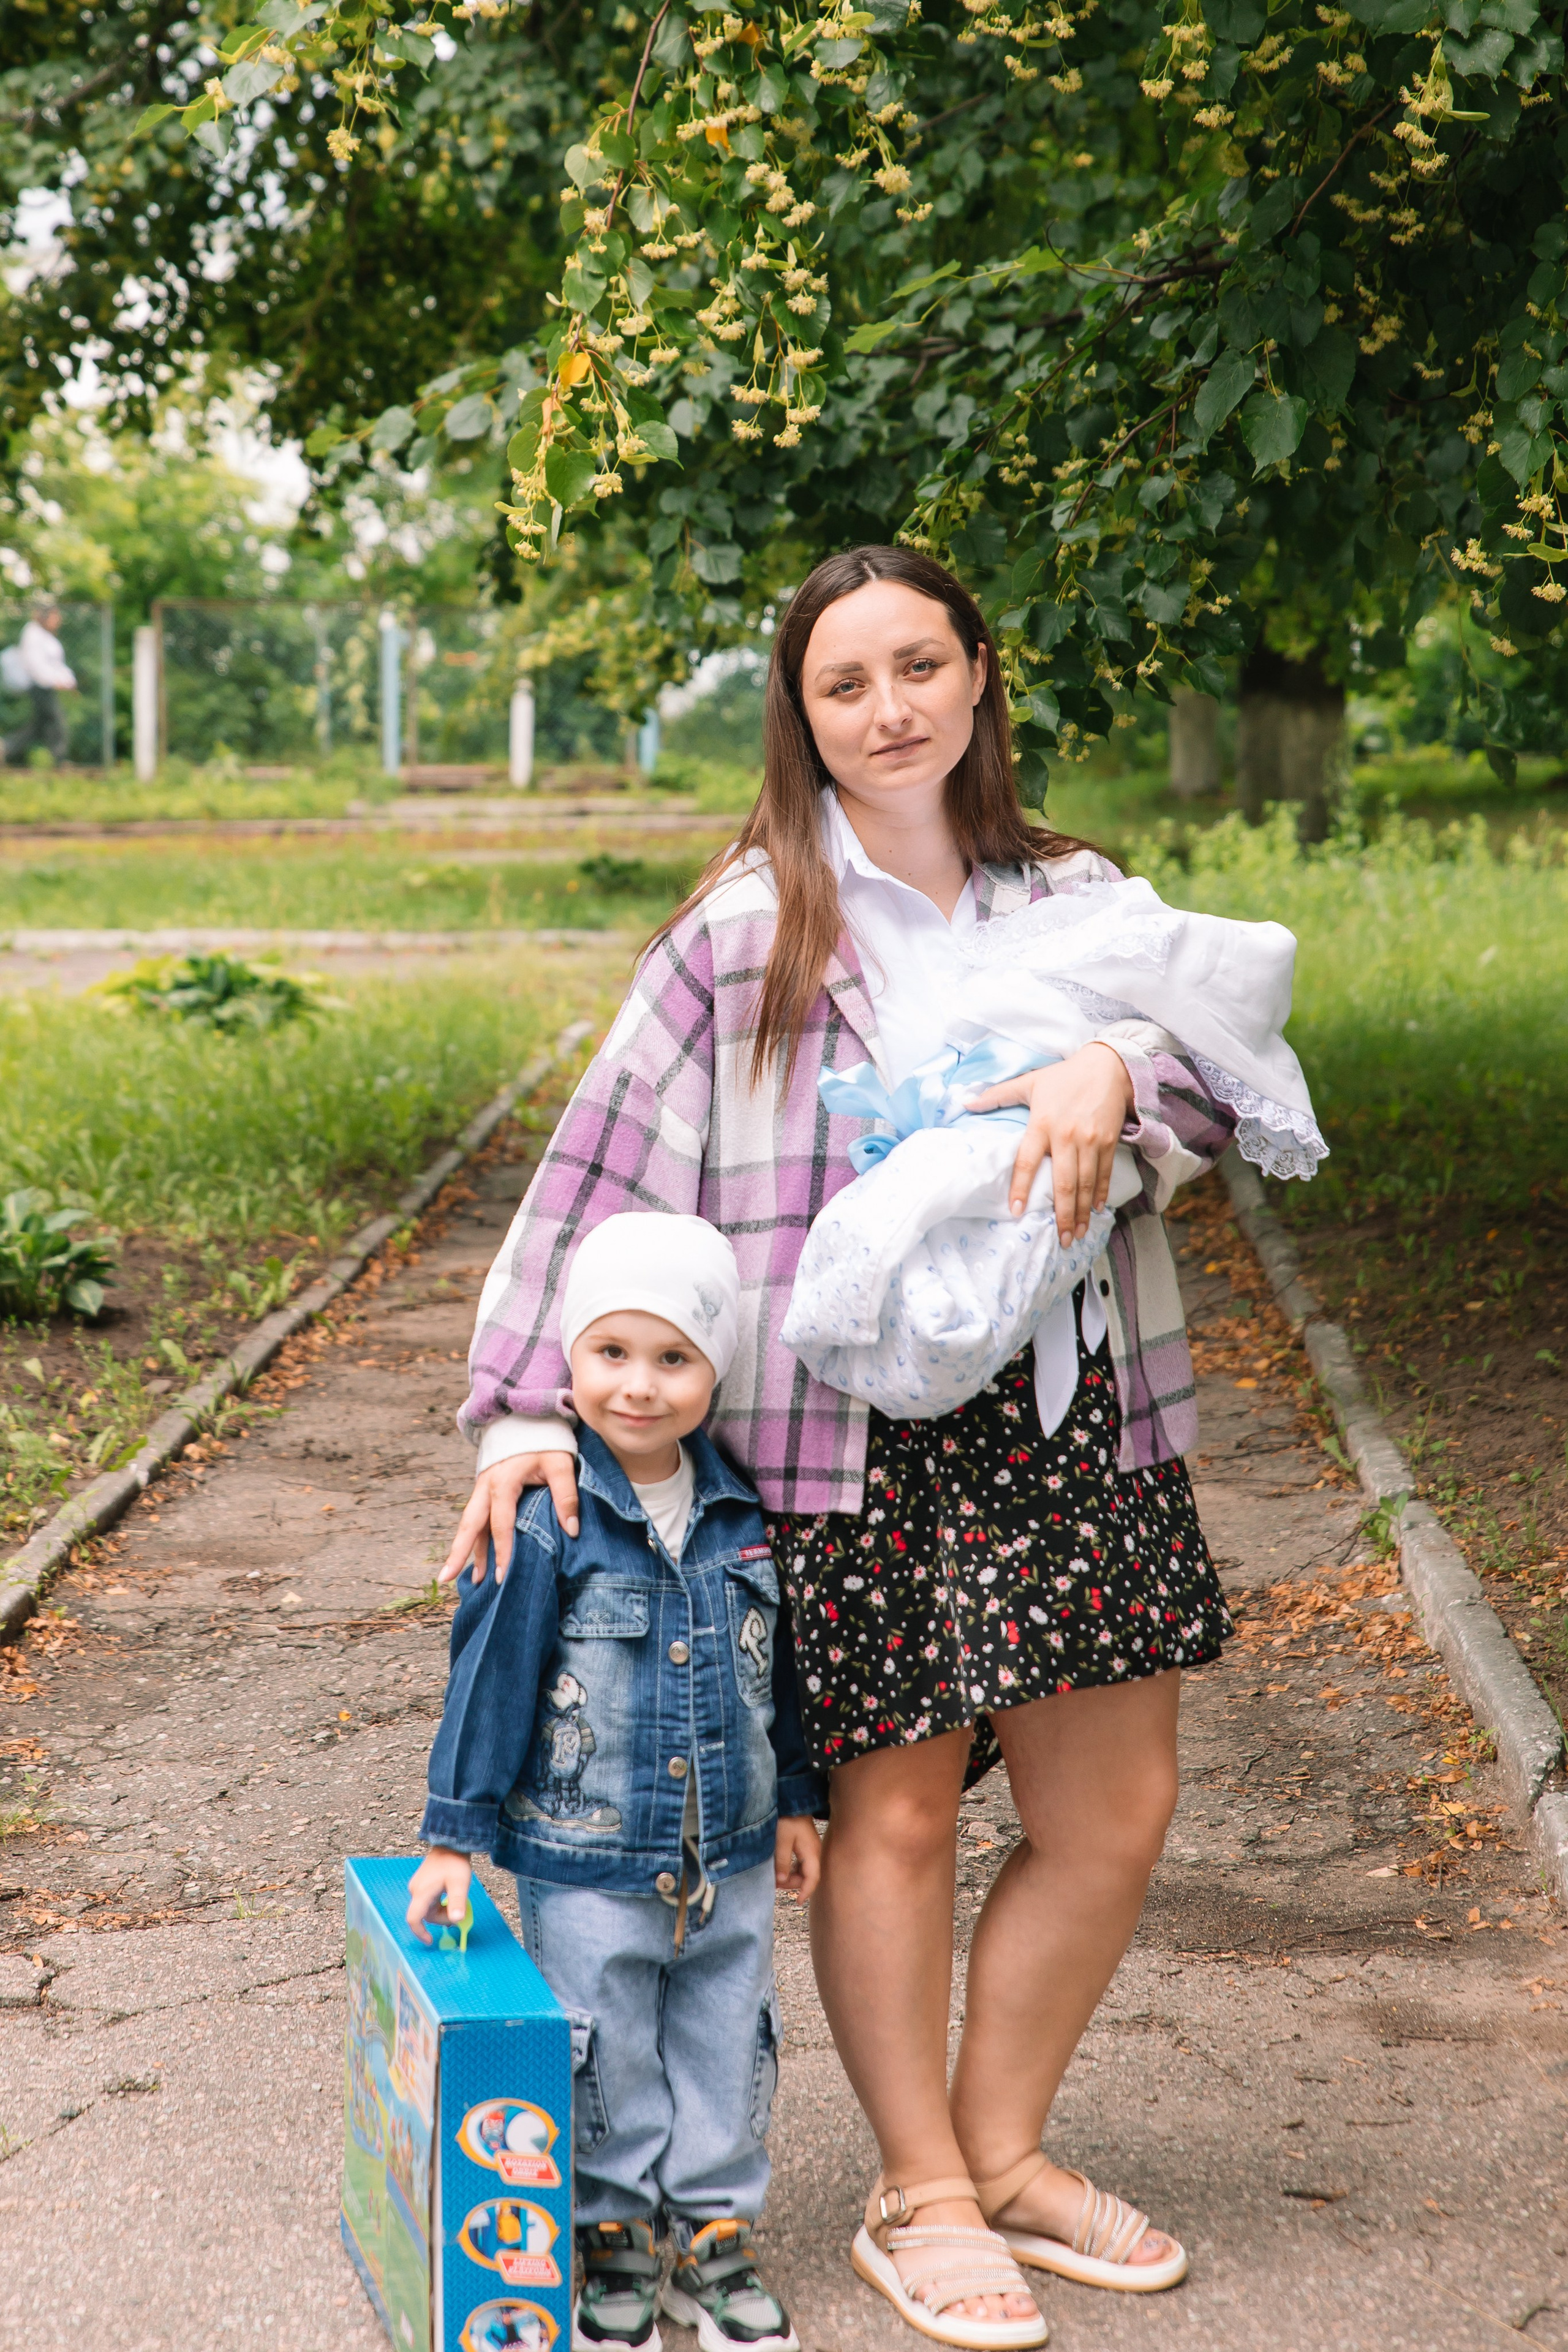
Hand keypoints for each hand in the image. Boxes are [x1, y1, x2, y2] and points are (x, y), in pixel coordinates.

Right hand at [406, 1846, 472, 1942]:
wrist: (450, 1844)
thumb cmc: (454, 1862)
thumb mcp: (459, 1883)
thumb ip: (456, 1902)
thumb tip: (456, 1921)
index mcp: (422, 1893)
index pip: (414, 1919)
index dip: (420, 1932)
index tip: (431, 1940)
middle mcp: (416, 1890)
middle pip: (425, 1915)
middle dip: (442, 1917)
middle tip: (458, 1912)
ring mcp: (418, 1887)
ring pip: (428, 1909)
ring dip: (442, 1910)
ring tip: (456, 1900)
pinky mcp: (422, 1884)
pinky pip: (429, 1901)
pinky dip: (439, 1904)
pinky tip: (449, 1896)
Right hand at [439, 1451, 578, 1588]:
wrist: (528, 1415)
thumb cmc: (545, 1440)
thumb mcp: (560, 1463)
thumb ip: (566, 1495)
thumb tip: (572, 1529)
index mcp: (503, 1482)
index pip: (501, 1524)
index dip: (502, 1551)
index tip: (503, 1575)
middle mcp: (486, 1486)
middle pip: (469, 1525)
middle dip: (458, 1553)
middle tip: (445, 1579)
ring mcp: (482, 1487)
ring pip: (469, 1523)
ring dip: (465, 1549)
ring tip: (466, 1579)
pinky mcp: (485, 1488)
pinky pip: (475, 1516)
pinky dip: (473, 1537)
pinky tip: (476, 1556)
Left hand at [774, 1814, 821, 1901]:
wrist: (792, 1800)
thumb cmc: (787, 1817)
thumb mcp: (782, 1839)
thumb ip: (782, 1860)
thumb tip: (781, 1880)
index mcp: (811, 1852)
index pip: (812, 1878)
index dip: (806, 1891)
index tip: (797, 1901)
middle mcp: (814, 1852)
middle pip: (808, 1876)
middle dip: (793, 1883)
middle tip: (776, 1882)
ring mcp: (811, 1849)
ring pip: (804, 1871)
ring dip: (791, 1876)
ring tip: (776, 1875)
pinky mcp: (805, 1847)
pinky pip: (801, 1864)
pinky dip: (791, 1869)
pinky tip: (781, 1867)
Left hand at [966, 1041, 1134, 1240]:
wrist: (1107, 1066)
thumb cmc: (1064, 1076)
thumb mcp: (1029, 1082)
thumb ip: (997, 1095)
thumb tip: (965, 1102)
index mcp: (1042, 1123)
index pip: (1027, 1162)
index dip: (1020, 1188)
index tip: (1015, 1211)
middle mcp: (1066, 1136)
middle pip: (1063, 1182)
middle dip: (1062, 1214)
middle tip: (1061, 1239)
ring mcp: (1090, 1140)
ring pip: (1085, 1183)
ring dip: (1081, 1211)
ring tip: (1077, 1234)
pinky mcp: (1109, 1141)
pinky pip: (1104, 1173)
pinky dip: (1100, 1193)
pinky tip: (1095, 1210)